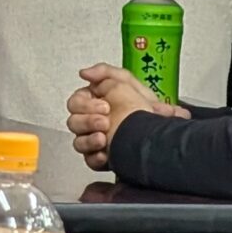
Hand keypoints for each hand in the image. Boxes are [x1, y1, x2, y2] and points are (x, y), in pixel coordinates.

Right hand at [66, 64, 186, 173]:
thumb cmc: (144, 108)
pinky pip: (89, 159)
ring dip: (89, 140)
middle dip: (88, 122)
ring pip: (78, 142)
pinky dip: (96, 157)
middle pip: (73, 122)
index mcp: (93, 103)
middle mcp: (91, 122)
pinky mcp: (99, 158)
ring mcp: (94, 141)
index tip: (105, 106)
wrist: (158, 131)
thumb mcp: (127, 82)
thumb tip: (85, 73)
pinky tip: (105, 154)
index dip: (86, 105)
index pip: (75, 102)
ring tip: (104, 139)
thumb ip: (104, 73)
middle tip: (105, 122)